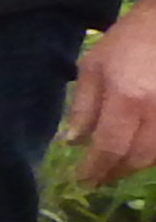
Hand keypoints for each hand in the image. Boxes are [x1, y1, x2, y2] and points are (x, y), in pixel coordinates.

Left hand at [68, 0, 155, 183]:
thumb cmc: (127, 41)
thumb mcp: (93, 67)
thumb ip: (84, 107)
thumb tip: (73, 142)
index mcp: (128, 100)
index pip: (110, 148)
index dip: (96, 170)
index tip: (83, 180)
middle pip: (137, 158)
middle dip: (115, 172)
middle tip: (98, 178)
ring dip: (136, 166)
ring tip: (116, 167)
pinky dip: (153, 154)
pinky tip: (138, 152)